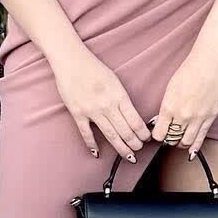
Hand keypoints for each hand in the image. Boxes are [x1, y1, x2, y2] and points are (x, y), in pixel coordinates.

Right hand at [51, 46, 151, 160]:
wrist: (71, 61)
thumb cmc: (94, 69)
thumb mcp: (115, 81)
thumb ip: (122, 99)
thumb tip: (132, 116)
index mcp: (119, 96)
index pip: (135, 121)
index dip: (143, 133)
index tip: (146, 138)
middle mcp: (107, 105)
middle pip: (125, 131)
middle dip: (135, 144)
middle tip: (139, 149)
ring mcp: (91, 111)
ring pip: (110, 135)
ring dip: (121, 148)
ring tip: (128, 156)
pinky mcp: (77, 113)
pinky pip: (86, 133)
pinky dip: (92, 144)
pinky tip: (97, 153)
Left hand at [147, 45, 217, 158]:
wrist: (209, 64)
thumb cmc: (189, 71)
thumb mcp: (170, 89)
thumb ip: (165, 107)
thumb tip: (159, 122)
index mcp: (169, 107)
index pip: (159, 133)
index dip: (157, 136)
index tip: (158, 134)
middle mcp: (182, 115)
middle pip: (171, 139)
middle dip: (168, 140)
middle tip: (168, 137)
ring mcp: (198, 118)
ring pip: (186, 142)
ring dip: (180, 144)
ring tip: (179, 141)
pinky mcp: (210, 117)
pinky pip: (201, 138)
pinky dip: (194, 148)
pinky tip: (191, 152)